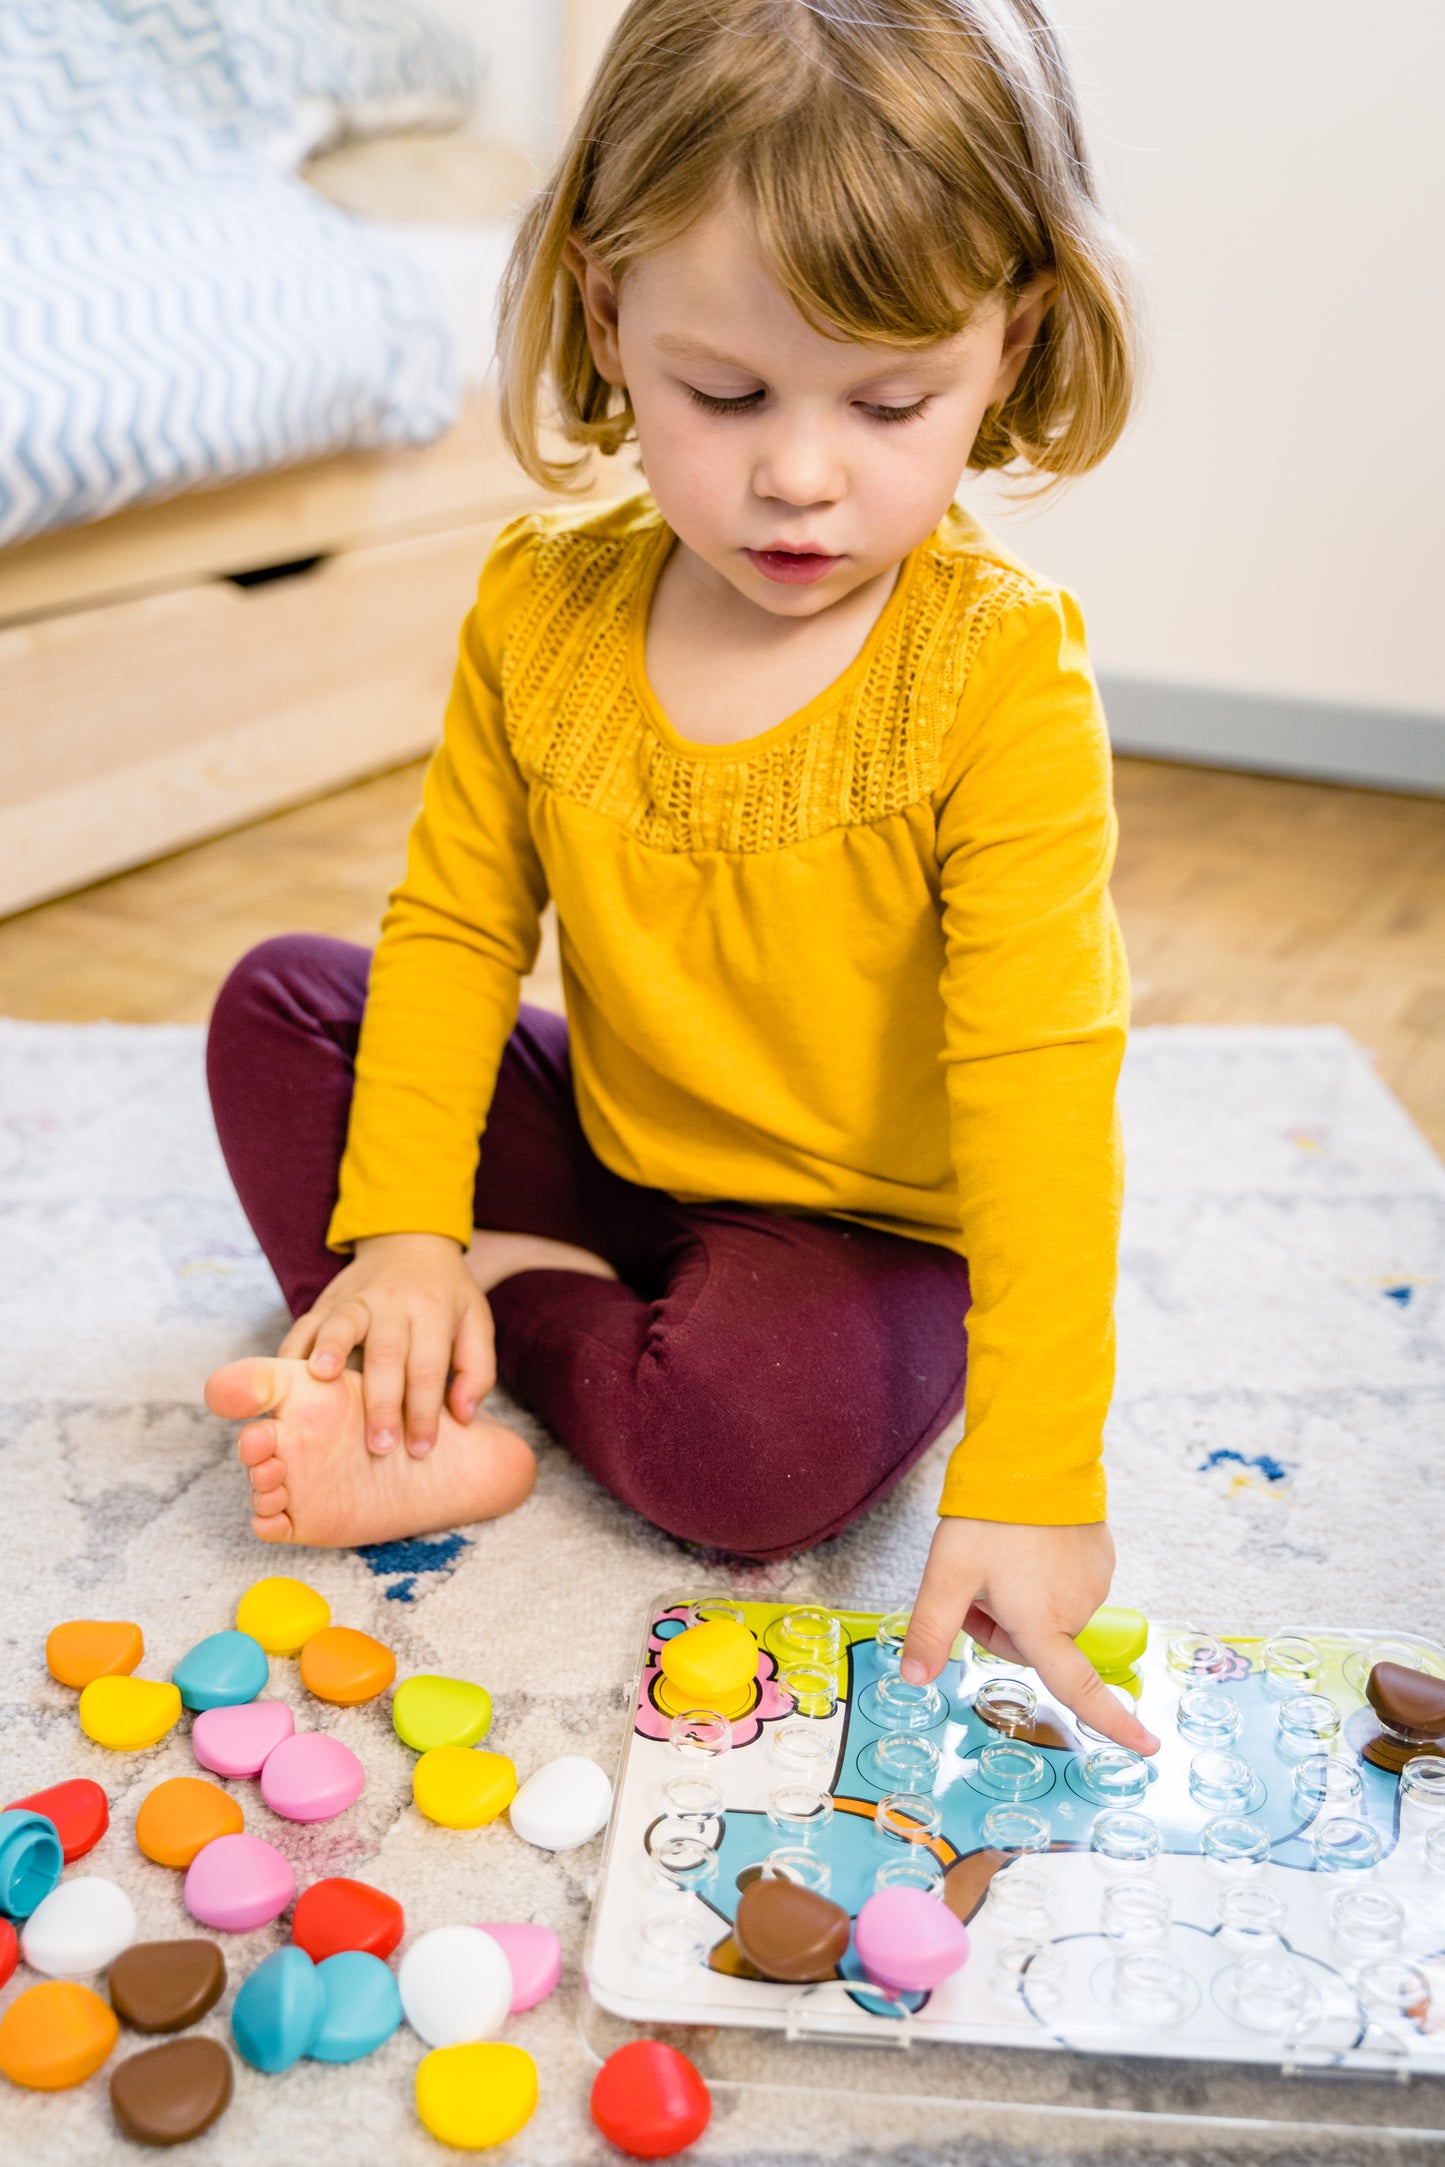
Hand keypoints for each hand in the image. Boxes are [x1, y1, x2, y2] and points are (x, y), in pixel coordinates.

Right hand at [279, 1233, 494, 1457]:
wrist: (408, 1239)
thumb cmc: (445, 1295)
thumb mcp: (476, 1321)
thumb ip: (477, 1369)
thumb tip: (463, 1417)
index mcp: (433, 1310)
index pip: (428, 1366)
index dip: (425, 1411)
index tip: (422, 1449)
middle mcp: (393, 1302)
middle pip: (386, 1353)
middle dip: (382, 1403)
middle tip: (380, 1446)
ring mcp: (355, 1299)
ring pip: (340, 1327)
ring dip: (330, 1355)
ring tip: (322, 1387)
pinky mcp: (325, 1301)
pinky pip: (304, 1326)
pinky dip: (293, 1353)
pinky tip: (287, 1382)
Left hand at [899, 1517, 1158, 1754]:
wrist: (1031, 1456)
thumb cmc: (989, 1518)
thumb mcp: (946, 1574)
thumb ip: (930, 1631)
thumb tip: (914, 1678)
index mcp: (1043, 1624)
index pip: (1081, 1690)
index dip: (1114, 1723)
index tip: (1149, 1748)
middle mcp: (1077, 1609)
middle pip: (1034, 1645)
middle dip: (1002, 1624)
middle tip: (976, 1583)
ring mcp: (1095, 1582)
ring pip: (1050, 1615)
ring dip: (1023, 1598)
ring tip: (1001, 1554)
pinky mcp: (1102, 1557)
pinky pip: (1067, 1585)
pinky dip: (1044, 1575)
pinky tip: (1026, 1543)